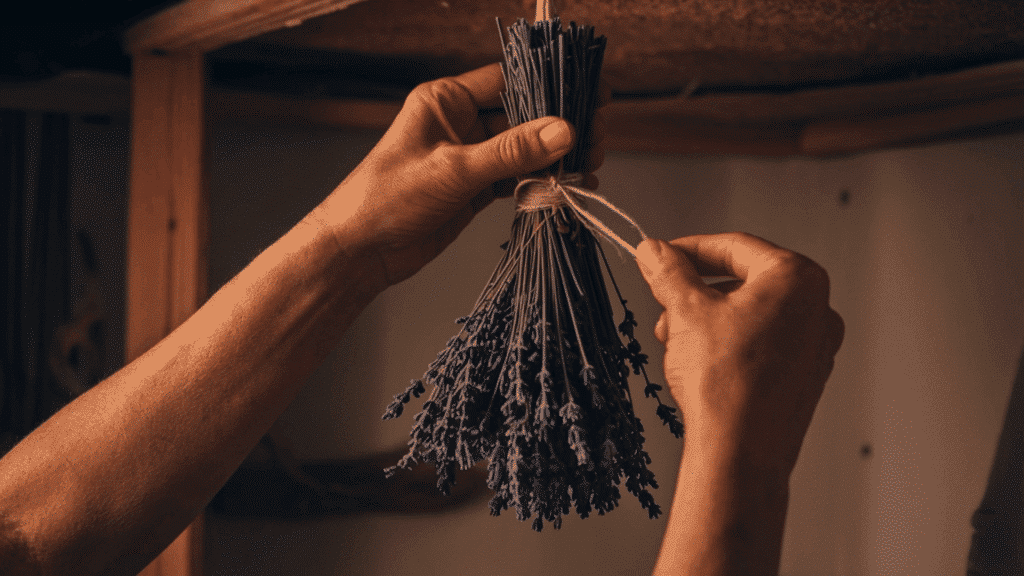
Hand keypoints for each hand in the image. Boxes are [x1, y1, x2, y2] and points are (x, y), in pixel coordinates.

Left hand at [316, 63, 608, 289]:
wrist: (360, 252)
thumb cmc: (388, 199)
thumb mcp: (454, 170)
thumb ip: (512, 151)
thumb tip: (565, 130)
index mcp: (446, 101)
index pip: (509, 79)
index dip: (552, 84)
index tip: (592, 90)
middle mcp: (459, 123)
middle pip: (523, 114)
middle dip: (562, 125)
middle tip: (599, 136)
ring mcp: (469, 156)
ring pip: (524, 149)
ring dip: (556, 157)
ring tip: (591, 165)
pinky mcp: (474, 188)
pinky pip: (516, 178)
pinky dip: (541, 183)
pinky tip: (568, 187)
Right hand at [636, 233, 844, 475]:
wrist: (741, 452)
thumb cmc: (724, 381)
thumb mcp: (686, 311)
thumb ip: (669, 272)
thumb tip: (654, 251)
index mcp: (797, 279)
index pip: (734, 247)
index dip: (688, 249)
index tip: (659, 257)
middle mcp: (817, 308)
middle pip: (744, 280)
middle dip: (696, 291)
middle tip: (663, 304)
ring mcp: (815, 345)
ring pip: (750, 313)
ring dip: (708, 319)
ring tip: (674, 340)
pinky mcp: (805, 377)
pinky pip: (763, 344)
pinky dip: (729, 343)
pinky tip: (699, 362)